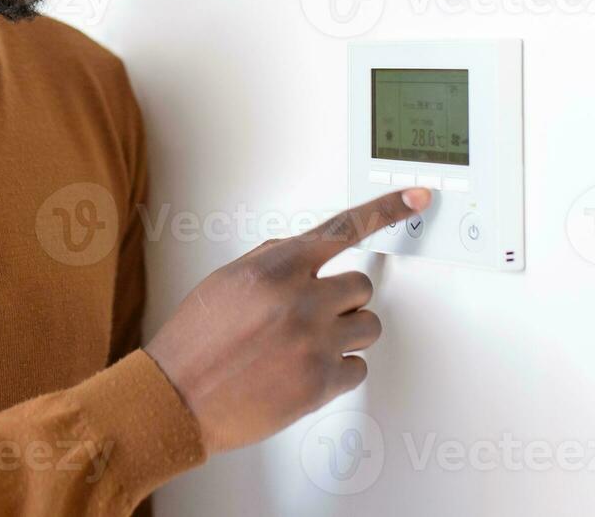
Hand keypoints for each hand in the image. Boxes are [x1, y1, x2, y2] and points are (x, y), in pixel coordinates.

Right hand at [144, 186, 431, 456]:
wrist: (178, 397)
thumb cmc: (195, 341)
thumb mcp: (227, 280)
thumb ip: (273, 260)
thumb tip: (304, 253)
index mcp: (277, 268)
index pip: (344, 228)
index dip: (386, 209)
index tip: (415, 197)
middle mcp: (301, 300)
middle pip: (361, 286)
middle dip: (342, 300)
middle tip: (313, 315)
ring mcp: (315, 342)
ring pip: (368, 326)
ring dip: (345, 333)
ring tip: (306, 344)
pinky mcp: (322, 383)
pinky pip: (359, 368)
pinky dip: (339, 370)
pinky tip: (306, 370)